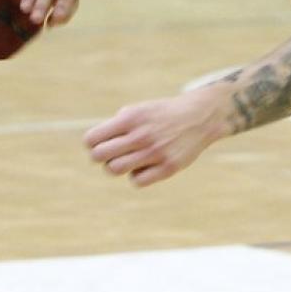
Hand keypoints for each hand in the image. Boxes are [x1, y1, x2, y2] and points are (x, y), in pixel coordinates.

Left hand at [83, 84, 231, 186]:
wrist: (199, 117)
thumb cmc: (161, 115)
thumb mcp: (137, 110)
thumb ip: (115, 125)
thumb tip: (94, 146)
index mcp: (131, 117)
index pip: (92, 139)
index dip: (91, 143)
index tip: (99, 143)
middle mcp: (141, 135)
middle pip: (99, 156)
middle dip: (100, 156)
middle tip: (110, 153)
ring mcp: (155, 152)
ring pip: (115, 169)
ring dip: (115, 167)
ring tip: (126, 160)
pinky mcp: (168, 167)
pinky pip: (137, 181)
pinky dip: (136, 176)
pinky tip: (144, 166)